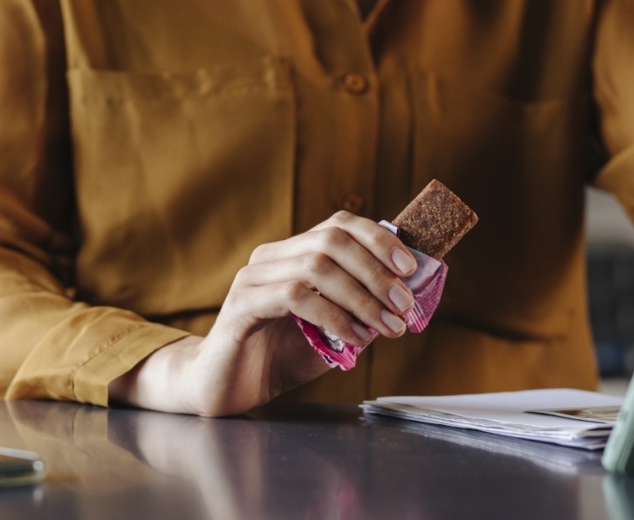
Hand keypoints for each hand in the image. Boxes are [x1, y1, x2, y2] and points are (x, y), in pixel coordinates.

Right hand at [110, 211, 417, 415]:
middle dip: (376, 271)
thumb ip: (360, 313)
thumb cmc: (277, 359)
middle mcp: (270, 258)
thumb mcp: (331, 333)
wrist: (224, 390)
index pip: (338, 225)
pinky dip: (332, 316)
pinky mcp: (241, 306)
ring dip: (361, 297)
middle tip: (404, 305)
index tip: (410, 267)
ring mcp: (252, 279)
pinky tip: (352, 340)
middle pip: (331, 241)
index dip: (378, 239)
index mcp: (292, 254)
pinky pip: (295, 297)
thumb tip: (403, 301)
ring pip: (316, 267)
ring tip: (386, 327)